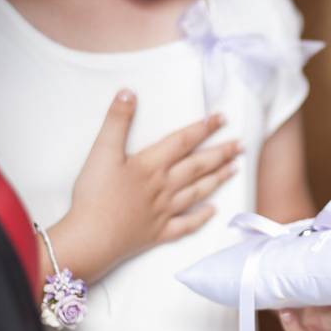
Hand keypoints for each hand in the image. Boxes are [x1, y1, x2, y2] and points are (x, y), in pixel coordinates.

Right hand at [46, 90, 240, 282]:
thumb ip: (117, 120)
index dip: (204, 127)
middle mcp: (164, 186)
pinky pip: (185, 225)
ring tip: (234, 169)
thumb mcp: (101, 151)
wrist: (89, 239)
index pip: (184, 141)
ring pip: (197, 192)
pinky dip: (200, 218)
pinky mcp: (158, 233)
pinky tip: (213, 211)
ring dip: (218, 179)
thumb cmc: (94, 195)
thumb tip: (129, 92)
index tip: (223, 118)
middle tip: (241, 145)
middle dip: (221, 153)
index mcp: (152, 165)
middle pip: (198, 166)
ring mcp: (164, 211)